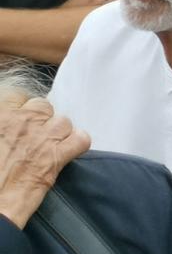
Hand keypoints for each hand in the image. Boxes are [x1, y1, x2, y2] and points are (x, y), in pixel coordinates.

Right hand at [0, 95, 89, 229]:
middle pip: (43, 106)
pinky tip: (67, 151)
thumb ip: (3, 124)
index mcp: (2, 116)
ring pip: (63, 121)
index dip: (21, 108)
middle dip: (40, 119)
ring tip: (47, 145)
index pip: (18, 96)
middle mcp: (23, 122)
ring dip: (58, 132)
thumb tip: (7, 129)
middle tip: (32, 136)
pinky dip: (78, 144)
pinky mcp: (58, 157)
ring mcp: (43, 138)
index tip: (19, 119)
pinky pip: (81, 140)